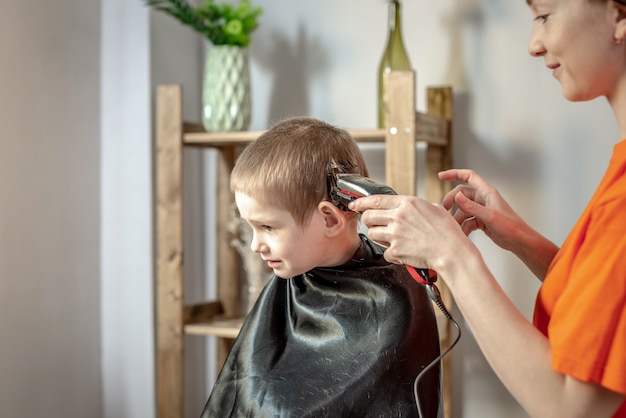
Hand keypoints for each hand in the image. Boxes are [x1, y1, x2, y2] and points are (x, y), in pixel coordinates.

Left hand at [348, 194, 471, 272]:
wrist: (452, 251)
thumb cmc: (447, 232)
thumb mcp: (433, 208)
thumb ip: (415, 207)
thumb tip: (406, 208)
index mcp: (407, 203)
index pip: (375, 200)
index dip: (360, 202)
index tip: (354, 204)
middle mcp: (398, 217)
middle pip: (368, 217)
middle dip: (368, 221)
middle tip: (375, 224)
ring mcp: (395, 234)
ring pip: (372, 234)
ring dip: (379, 237)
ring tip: (393, 239)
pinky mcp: (395, 250)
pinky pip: (384, 252)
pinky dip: (392, 254)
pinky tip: (402, 251)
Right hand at [439, 169, 527, 251]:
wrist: (519, 241)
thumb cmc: (510, 226)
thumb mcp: (488, 215)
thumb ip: (471, 206)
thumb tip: (456, 196)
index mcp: (487, 192)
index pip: (468, 176)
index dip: (454, 174)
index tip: (441, 176)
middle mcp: (483, 199)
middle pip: (462, 194)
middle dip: (451, 201)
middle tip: (442, 210)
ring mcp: (482, 210)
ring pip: (463, 209)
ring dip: (456, 218)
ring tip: (452, 227)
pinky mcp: (482, 221)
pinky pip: (468, 221)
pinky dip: (463, 227)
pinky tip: (461, 235)